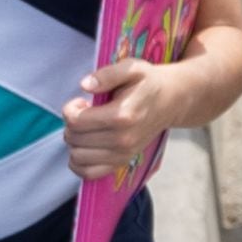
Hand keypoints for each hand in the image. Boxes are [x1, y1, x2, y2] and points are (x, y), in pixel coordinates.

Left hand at [62, 56, 179, 179]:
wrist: (170, 100)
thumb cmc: (147, 83)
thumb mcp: (131, 68)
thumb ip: (107, 74)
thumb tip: (85, 85)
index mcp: (122, 115)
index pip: (76, 121)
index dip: (70, 109)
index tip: (81, 101)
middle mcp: (122, 139)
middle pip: (74, 138)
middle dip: (71, 124)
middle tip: (85, 113)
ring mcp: (123, 154)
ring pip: (77, 156)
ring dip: (75, 142)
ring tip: (87, 129)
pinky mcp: (122, 162)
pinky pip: (89, 173)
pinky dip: (79, 163)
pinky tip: (85, 147)